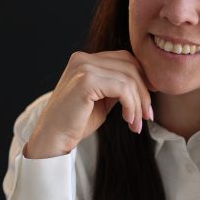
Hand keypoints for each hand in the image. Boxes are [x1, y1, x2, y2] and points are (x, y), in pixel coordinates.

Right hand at [25, 50, 153, 158]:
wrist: (52, 140)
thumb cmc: (75, 124)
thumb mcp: (102, 100)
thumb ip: (117, 87)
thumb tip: (146, 83)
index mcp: (85, 60)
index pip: (125, 59)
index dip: (142, 79)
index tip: (147, 102)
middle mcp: (83, 58)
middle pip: (130, 65)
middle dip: (144, 92)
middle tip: (147, 116)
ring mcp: (83, 67)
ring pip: (129, 78)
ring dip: (139, 103)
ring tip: (137, 123)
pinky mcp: (86, 81)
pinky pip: (122, 88)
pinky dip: (131, 105)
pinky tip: (128, 120)